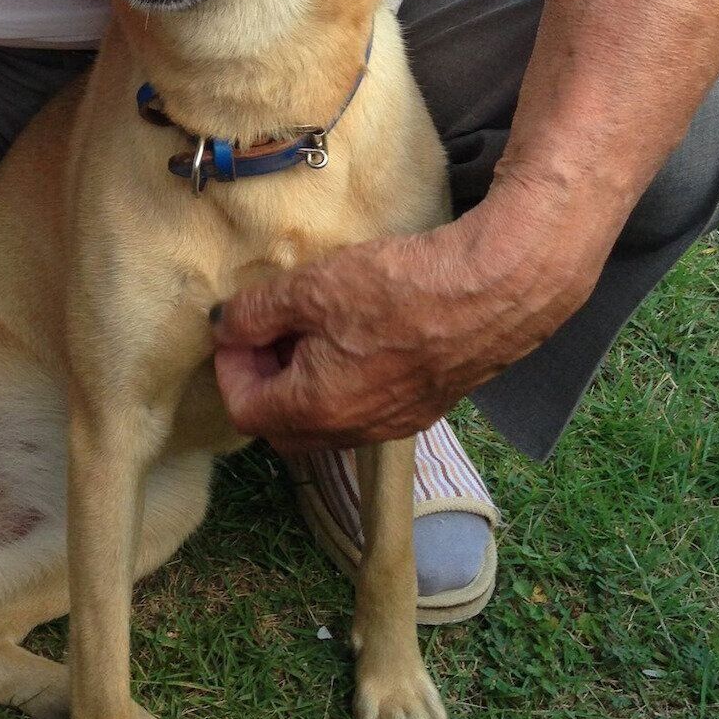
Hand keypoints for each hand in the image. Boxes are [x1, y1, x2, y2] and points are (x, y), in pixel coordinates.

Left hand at [210, 191, 607, 452]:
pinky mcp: (425, 405)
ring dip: (305, 378)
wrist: (494, 292)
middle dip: (265, 378)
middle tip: (270, 327)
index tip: (238, 326)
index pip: (245, 409)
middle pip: (283, 424)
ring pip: (326, 416)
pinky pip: (365, 405)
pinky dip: (344, 378)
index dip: (230, 366)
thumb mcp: (310, 288)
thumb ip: (255, 313)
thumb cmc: (399, 289)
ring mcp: (394, 423)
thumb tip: (224, 327)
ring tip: (312, 323)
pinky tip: (356, 332)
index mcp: (316, 410)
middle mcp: (354, 430)